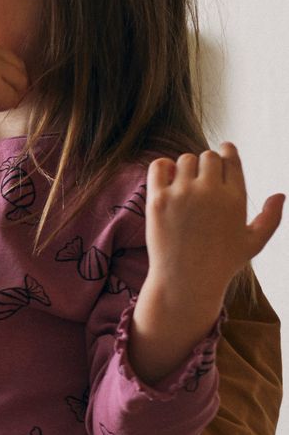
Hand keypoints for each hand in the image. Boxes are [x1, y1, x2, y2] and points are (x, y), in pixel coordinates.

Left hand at [143, 144, 282, 332]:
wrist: (185, 282)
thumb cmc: (222, 264)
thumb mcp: (253, 243)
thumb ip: (271, 218)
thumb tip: (280, 194)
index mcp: (235, 198)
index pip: (230, 157)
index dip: (226, 152)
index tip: (222, 153)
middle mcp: (210, 192)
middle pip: (208, 156)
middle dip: (207, 165)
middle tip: (202, 180)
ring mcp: (182, 195)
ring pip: (185, 160)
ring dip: (186, 168)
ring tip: (186, 187)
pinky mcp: (158, 201)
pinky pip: (159, 166)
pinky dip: (163, 168)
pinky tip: (168, 180)